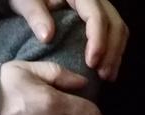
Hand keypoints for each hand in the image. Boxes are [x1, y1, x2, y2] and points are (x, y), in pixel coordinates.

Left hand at [9, 0, 127, 80]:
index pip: (97, 16)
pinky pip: (116, 36)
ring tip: (106, 76)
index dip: (98, 40)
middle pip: (115, 25)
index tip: (91, 62)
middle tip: (101, 74)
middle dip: (111, 52)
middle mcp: (96, 0)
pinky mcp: (102, 21)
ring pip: (120, 31)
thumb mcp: (25, 1)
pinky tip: (107, 69)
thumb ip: (34, 15)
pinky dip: (114, 53)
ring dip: (115, 55)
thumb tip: (47, 37)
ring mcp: (101, 9)